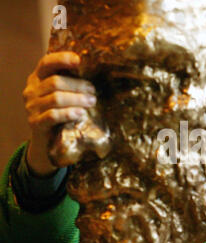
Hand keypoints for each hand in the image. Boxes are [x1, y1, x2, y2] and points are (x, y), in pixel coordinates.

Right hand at [23, 52, 96, 176]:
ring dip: (77, 99)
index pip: (46, 63)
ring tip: (91, 102)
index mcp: (37, 78)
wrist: (46, 141)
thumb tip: (95, 74)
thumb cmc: (60, 112)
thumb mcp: (63, 95)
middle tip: (93, 92)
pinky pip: (53, 115)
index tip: (78, 61)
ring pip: (56, 98)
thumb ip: (71, 83)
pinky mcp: (35, 123)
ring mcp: (31, 107)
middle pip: (55, 82)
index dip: (62, 59)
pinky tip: (80, 113)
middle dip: (78, 86)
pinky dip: (68, 113)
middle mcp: (31, 90)